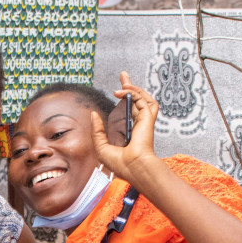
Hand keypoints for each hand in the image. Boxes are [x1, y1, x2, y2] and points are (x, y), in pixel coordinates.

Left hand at [90, 71, 162, 187]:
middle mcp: (139, 126)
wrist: (133, 167)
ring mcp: (144, 122)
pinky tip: (123, 91)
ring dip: (134, 87)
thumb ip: (97, 130)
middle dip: (131, 87)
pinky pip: (143, 100)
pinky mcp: (147, 119)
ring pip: (144, 98)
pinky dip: (134, 93)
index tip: (118, 90)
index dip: (125, 100)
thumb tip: (93, 114)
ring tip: (124, 80)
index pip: (129, 111)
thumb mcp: (101, 147)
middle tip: (123, 75)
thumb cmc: (119, 163)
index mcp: (131, 133)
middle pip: (138, 100)